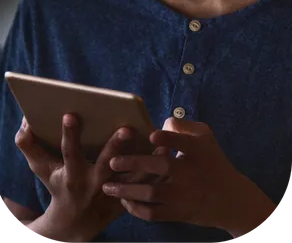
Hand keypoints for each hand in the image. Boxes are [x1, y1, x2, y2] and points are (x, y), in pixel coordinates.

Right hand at [15, 114, 155, 242]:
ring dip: (145, 161)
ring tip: (158, 143)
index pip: (69, 152)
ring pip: (131, 177)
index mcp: (72, 174)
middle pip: (105, 164)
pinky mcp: (127, 199)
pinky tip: (168, 156)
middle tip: (126, 128)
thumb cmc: (58, 187)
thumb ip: (30, 146)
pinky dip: (157, 173)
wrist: (75, 224)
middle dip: (115, 146)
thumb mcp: (42, 169)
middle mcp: (93, 183)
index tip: (71, 114)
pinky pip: (145, 187)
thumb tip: (25, 123)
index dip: (69, 134)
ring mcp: (112, 193)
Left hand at [102, 118, 276, 236]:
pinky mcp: (179, 213)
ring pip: (153, 193)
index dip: (167, 138)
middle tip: (112, 162)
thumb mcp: (205, 136)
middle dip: (135, 163)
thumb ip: (183, 127)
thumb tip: (158, 125)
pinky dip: (137, 210)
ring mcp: (184, 194)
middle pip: (162, 166)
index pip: (182, 142)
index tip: (151, 135)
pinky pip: (154, 214)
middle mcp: (190, 172)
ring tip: (108, 186)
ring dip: (128, 190)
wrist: (231, 198)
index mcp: (198, 150)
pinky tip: (125, 203)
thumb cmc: (213, 160)